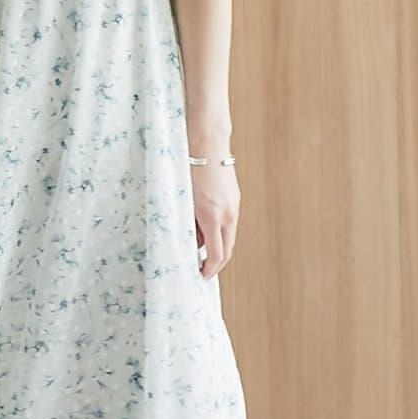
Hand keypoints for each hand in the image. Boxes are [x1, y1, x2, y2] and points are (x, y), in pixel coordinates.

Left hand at [191, 159, 238, 278]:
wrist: (207, 142)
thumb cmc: (188, 169)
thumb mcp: (183, 200)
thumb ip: (188, 223)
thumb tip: (192, 241)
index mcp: (212, 217)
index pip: (217, 255)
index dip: (210, 270)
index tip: (201, 276)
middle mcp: (228, 213)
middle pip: (227, 249)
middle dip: (216, 263)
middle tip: (203, 270)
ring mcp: (234, 205)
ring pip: (228, 235)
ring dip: (216, 245)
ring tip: (198, 245)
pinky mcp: (234, 198)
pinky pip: (228, 221)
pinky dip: (218, 230)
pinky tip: (204, 226)